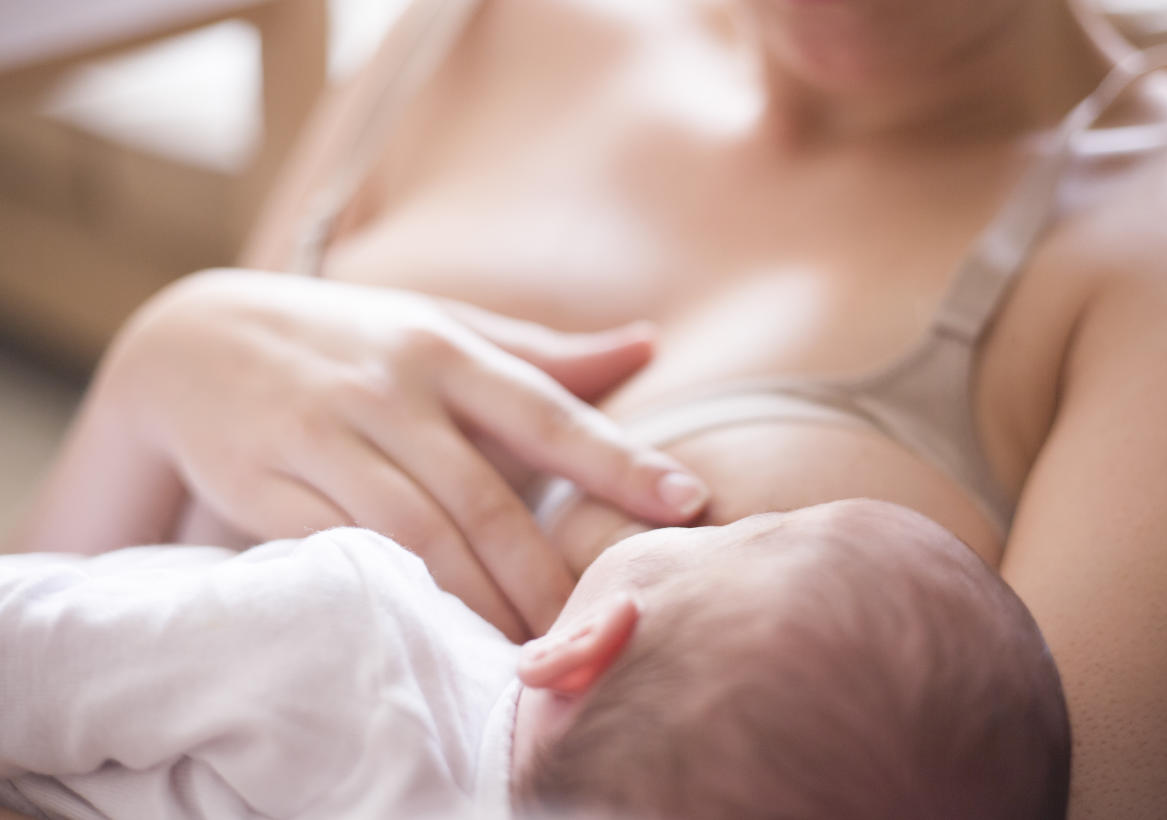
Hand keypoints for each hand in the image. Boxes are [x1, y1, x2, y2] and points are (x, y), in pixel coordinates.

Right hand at [104, 270, 707, 639]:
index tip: (688, 502)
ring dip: (478, 599)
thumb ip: (541, 353)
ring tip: (531, 651)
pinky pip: (340, 549)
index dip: (619, 460)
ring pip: (417, 533)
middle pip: (485, 496)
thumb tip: (648, 341)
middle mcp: (391, 390)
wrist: (192, 341)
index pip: (548, 410)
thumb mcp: (440, 328)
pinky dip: (394, 593)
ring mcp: (325, 435)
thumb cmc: (347, 341)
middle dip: (547, 573)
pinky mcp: (266, 482)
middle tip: (600, 628)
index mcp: (447, 350)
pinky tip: (434, 629)